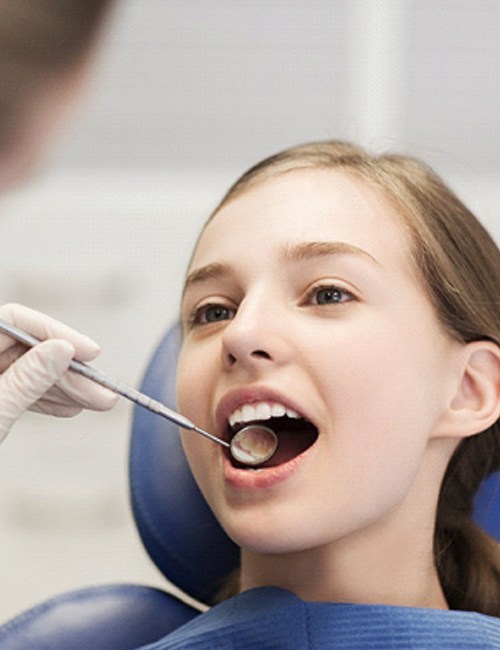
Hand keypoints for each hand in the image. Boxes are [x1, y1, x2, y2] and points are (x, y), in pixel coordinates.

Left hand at [0, 303, 117, 442]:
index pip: (14, 320)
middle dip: (68, 371)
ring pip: (27, 372)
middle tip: (102, 390)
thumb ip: (28, 377)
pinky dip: (45, 399)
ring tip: (97, 402)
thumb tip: (64, 348)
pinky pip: (18, 389)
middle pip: (27, 349)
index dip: (56, 333)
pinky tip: (70, 406)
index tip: (90, 352)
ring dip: (65, 388)